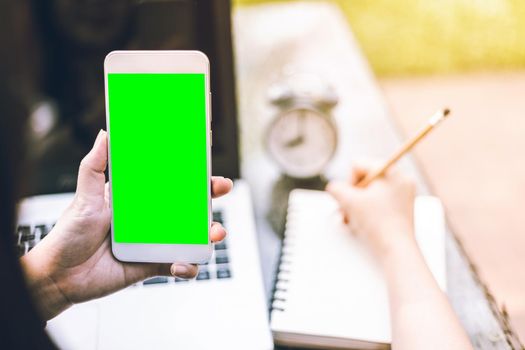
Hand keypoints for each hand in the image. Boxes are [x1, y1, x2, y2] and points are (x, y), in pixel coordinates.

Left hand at [21, 130, 232, 319]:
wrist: (60, 276)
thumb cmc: (69, 234)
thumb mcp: (84, 197)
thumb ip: (94, 166)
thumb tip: (105, 134)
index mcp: (139, 200)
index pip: (170, 182)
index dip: (190, 172)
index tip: (206, 160)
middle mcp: (151, 219)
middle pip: (189, 205)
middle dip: (210, 196)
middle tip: (222, 188)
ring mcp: (155, 242)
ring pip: (191, 235)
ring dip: (209, 233)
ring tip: (214, 233)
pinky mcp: (154, 265)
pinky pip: (180, 264)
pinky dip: (189, 265)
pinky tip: (183, 264)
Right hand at [326, 161, 415, 259]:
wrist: (397, 250)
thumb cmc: (376, 223)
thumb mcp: (349, 202)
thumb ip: (336, 189)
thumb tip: (334, 188)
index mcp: (392, 171)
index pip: (358, 166)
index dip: (349, 183)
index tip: (352, 200)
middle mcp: (401, 179)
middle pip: (365, 179)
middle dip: (353, 196)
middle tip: (350, 212)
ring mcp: (404, 195)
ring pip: (371, 193)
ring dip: (358, 205)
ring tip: (355, 221)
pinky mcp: (403, 209)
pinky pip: (379, 203)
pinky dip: (368, 211)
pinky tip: (364, 225)